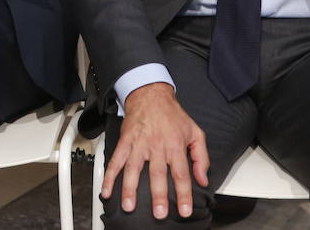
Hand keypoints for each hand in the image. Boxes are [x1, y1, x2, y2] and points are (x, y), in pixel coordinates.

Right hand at [103, 83, 208, 218]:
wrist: (150, 94)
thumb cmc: (173, 115)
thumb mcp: (195, 132)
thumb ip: (201, 157)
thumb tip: (202, 179)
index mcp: (174, 145)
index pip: (181, 174)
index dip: (183, 194)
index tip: (184, 210)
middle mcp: (156, 146)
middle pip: (157, 174)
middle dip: (158, 195)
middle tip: (158, 213)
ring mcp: (138, 144)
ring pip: (133, 169)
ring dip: (130, 189)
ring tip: (129, 206)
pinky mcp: (125, 142)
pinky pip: (116, 160)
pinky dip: (110, 176)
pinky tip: (107, 190)